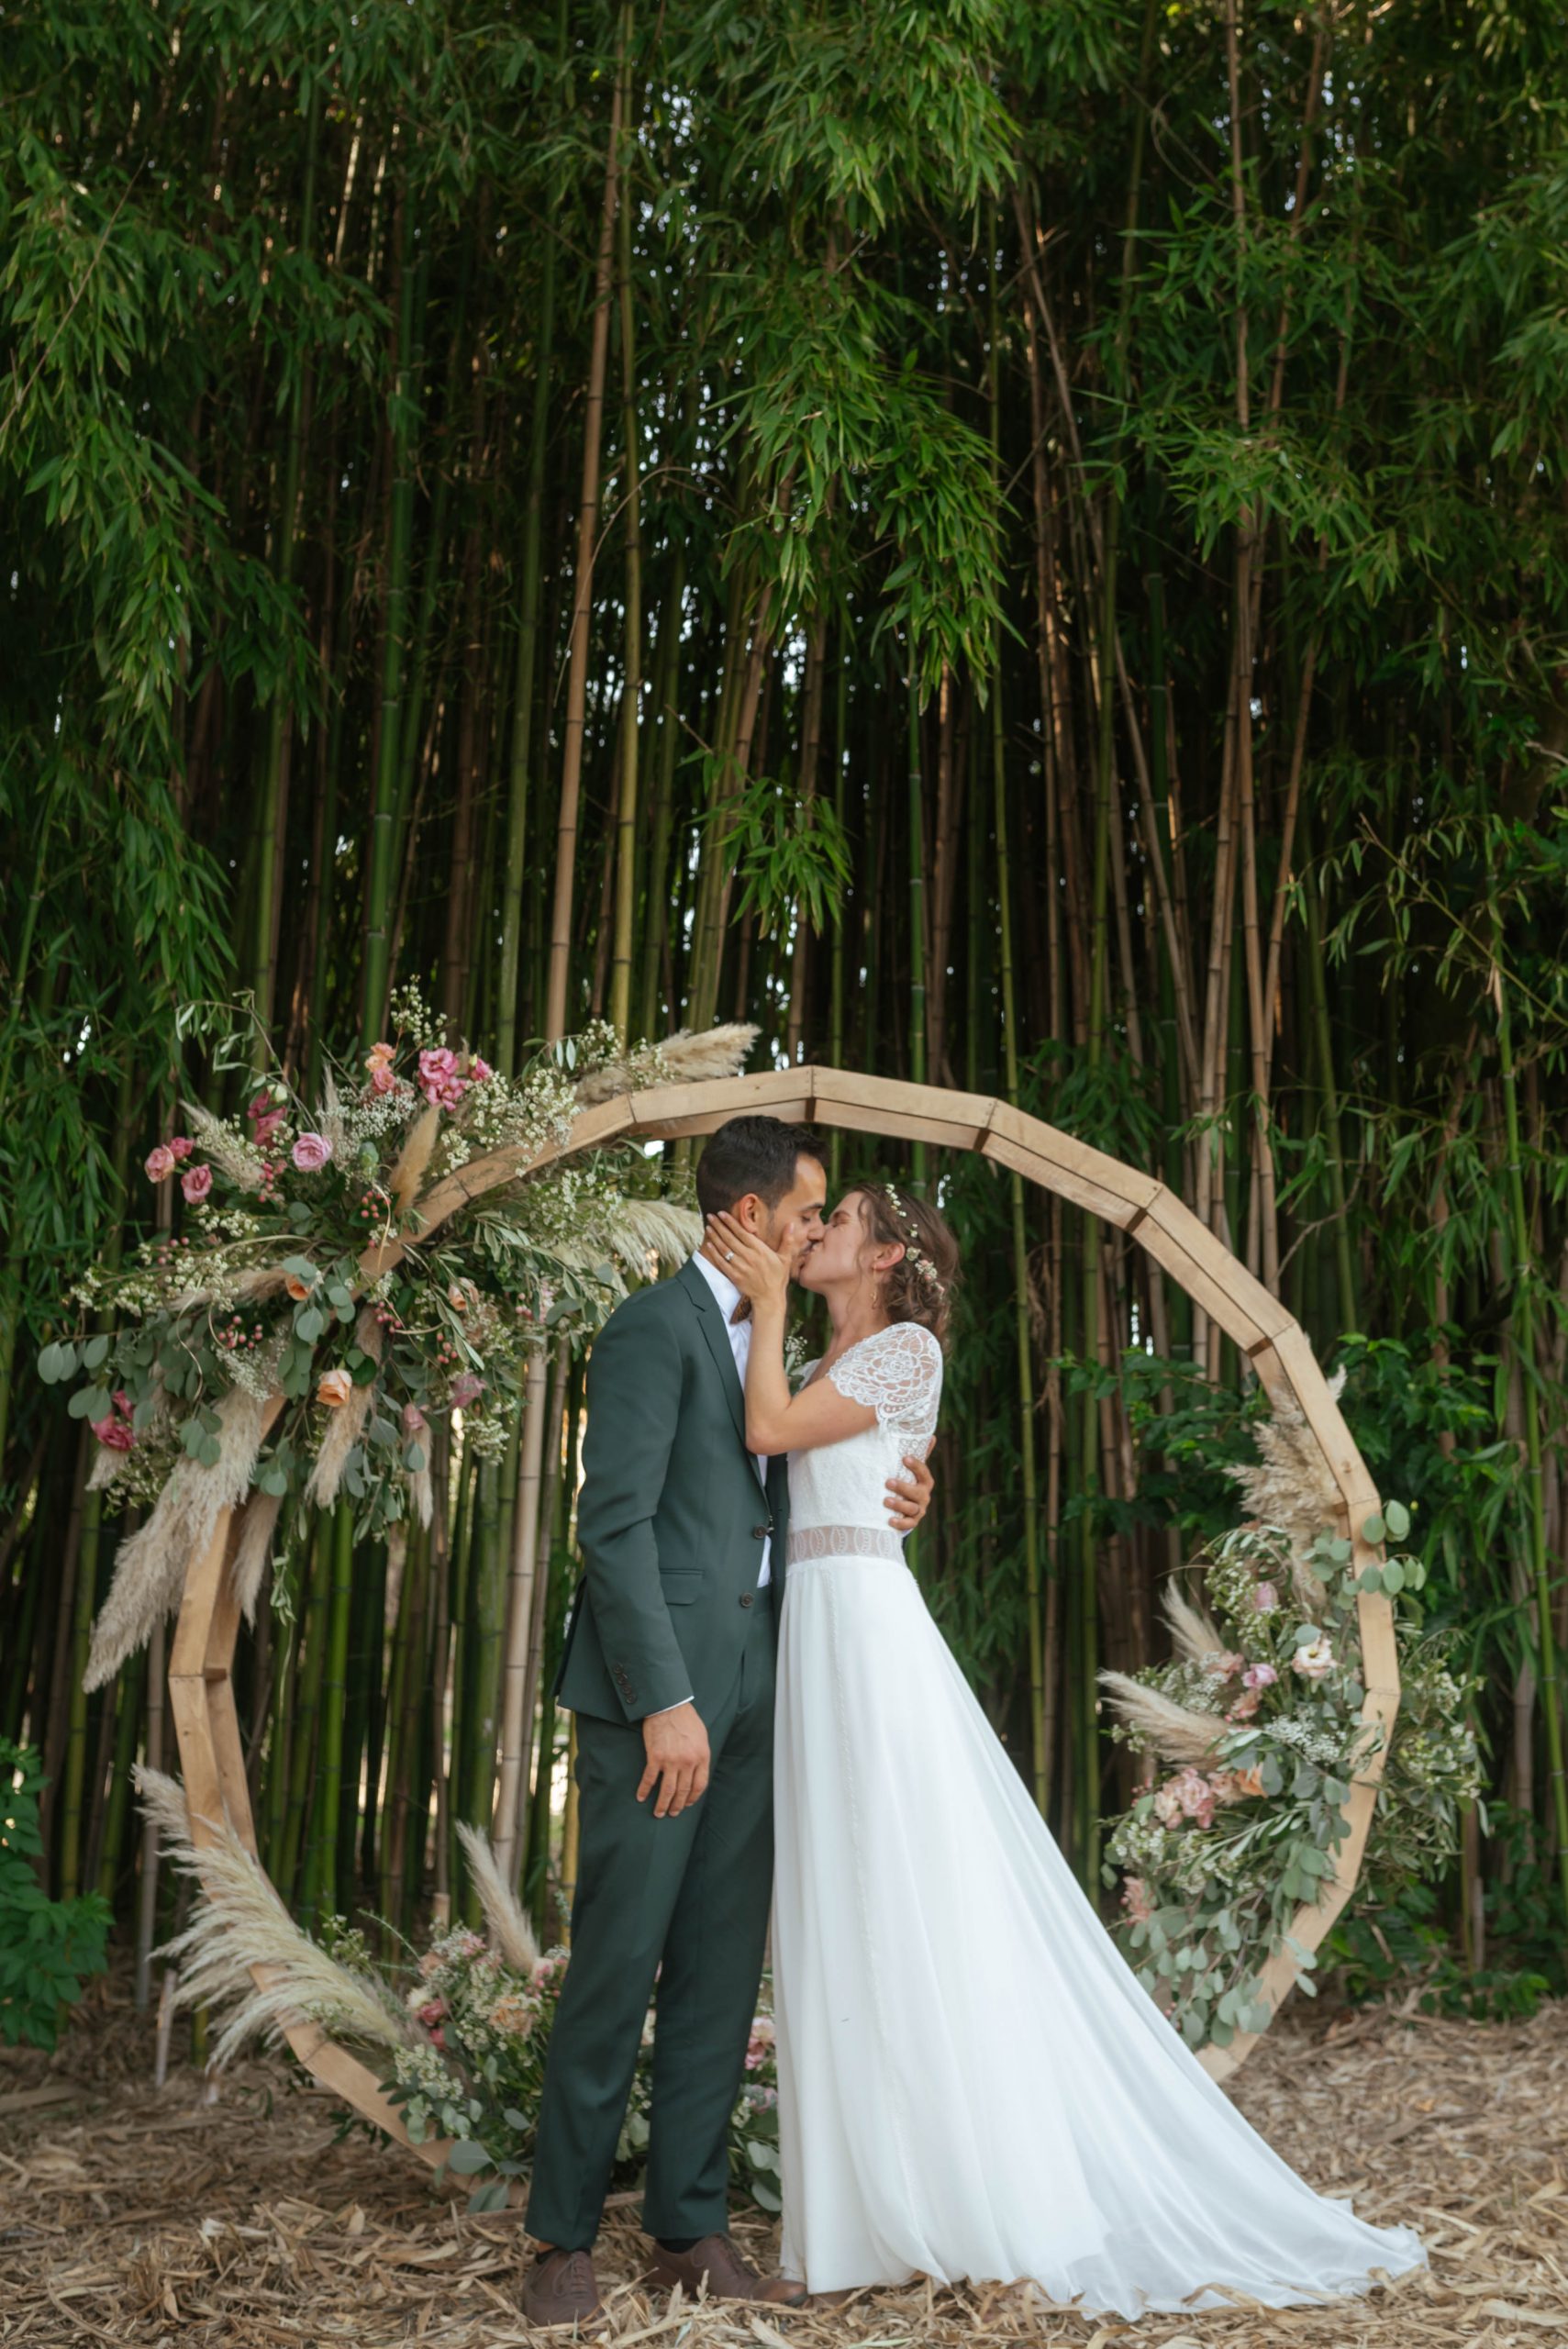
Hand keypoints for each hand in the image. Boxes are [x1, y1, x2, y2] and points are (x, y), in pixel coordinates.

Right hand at [637, 1701, 709, 1817]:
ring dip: (662, 1804)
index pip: (699, 1785)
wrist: (669, 1706)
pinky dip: (645, 1790)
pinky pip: (649, 1779)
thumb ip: (700, 1755)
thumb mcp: (702, 1737)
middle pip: (683, 1791)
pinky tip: (641, 1797)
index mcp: (701, 1757)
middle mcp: (688, 1762)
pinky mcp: (655, 1757)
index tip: (686, 1804)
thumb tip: (697, 1770)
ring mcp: (671, 1761)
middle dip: (677, 1805)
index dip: (693, 1798)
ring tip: (659, 1813)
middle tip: (672, 1813)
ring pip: (667, 1790)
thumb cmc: (686, 1719)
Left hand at [702, 1210, 789, 1314]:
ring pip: (724, 1249)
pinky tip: (709, 1244)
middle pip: (730, 1238)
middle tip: (711, 1216)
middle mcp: (748, 1256)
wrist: (769, 1298)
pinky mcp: (734, 1276)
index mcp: (760, 1250)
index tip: (722, 1214)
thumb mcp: (786, 1258)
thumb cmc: (778, 1277)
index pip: (742, 1232)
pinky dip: (714, 1253)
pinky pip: (721, 1262)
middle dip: (719, 1226)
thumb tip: (792, 1224)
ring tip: (708, 1227)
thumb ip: (787, 1240)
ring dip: (715, 1237)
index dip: (731, 1222)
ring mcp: (740, 1266)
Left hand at [886, 1439, 934, 1531]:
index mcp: (925, 1481)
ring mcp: (919, 1509)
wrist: (907, 1506)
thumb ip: (921, 1454)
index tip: (905, 1457)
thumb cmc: (909, 1481)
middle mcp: (924, 1495)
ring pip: (912, 1508)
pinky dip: (900, 1523)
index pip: (923, 1472)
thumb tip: (932, 1436)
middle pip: (917, 1492)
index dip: (916, 1465)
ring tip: (885, 1500)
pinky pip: (909, 1524)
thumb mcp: (913, 1469)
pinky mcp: (913, 1521)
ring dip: (899, 1505)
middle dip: (903, 1487)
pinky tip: (890, 1520)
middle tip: (888, 1482)